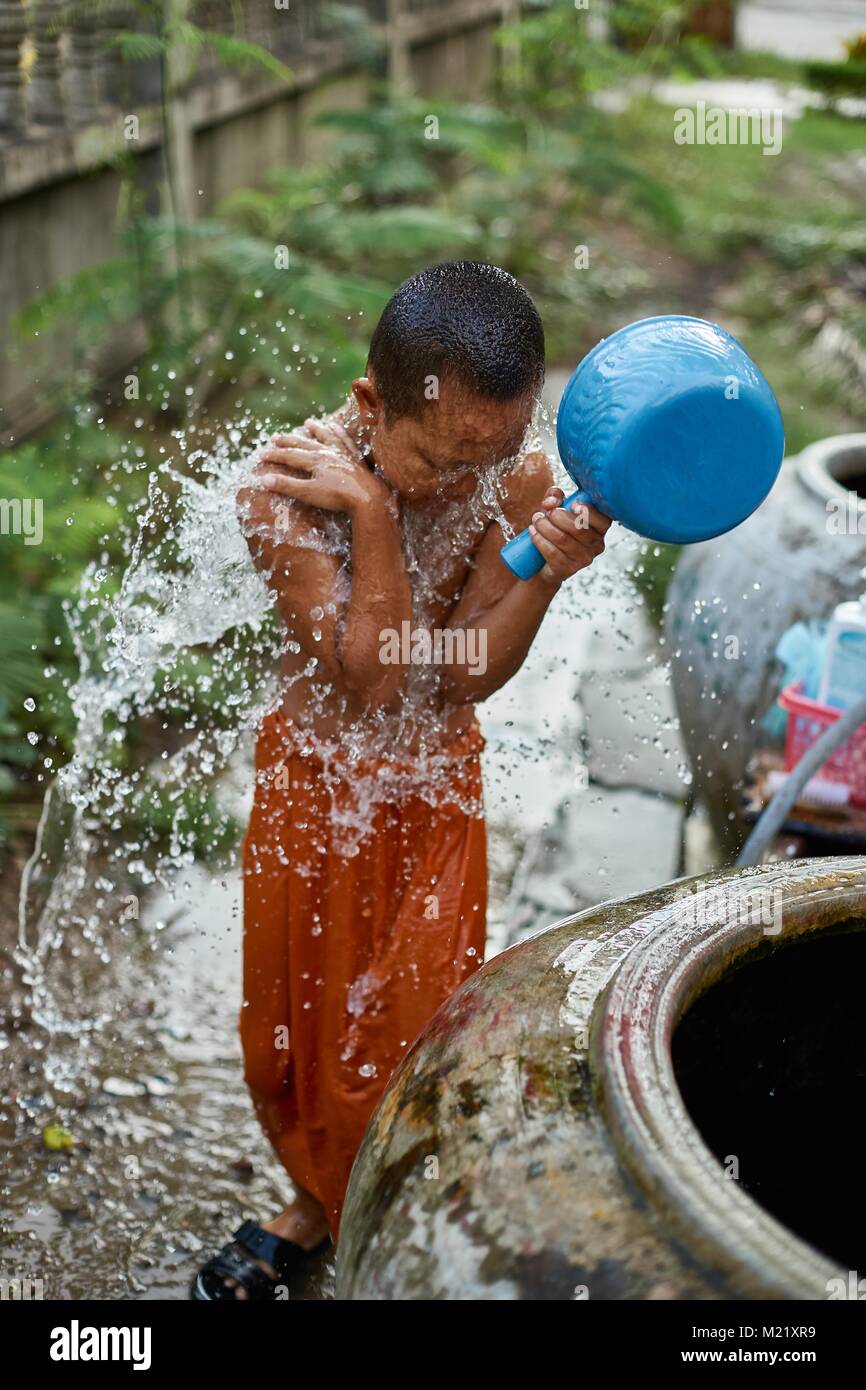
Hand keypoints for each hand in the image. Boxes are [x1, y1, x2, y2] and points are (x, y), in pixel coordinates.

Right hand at [254, 418, 385, 515]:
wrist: (368, 498)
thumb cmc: (337, 497)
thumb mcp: (308, 493)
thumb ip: (287, 486)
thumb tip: (263, 479)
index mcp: (314, 461)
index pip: (290, 456)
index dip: (275, 455)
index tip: (262, 455)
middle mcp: (327, 453)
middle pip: (304, 444)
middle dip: (289, 441)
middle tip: (276, 437)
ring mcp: (342, 454)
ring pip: (326, 437)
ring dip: (316, 430)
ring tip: (308, 423)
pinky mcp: (355, 459)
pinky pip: (345, 441)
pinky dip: (339, 433)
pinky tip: (336, 427)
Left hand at [528, 487, 610, 586]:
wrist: (544, 562)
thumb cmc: (556, 529)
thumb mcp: (556, 508)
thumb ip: (555, 497)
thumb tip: (551, 501)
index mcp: (600, 528)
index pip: (603, 520)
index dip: (589, 512)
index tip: (572, 504)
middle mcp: (596, 545)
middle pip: (579, 529)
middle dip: (558, 516)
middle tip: (545, 512)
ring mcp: (583, 559)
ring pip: (563, 540)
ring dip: (546, 527)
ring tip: (536, 520)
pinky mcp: (568, 569)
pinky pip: (553, 553)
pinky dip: (540, 540)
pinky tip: (533, 532)